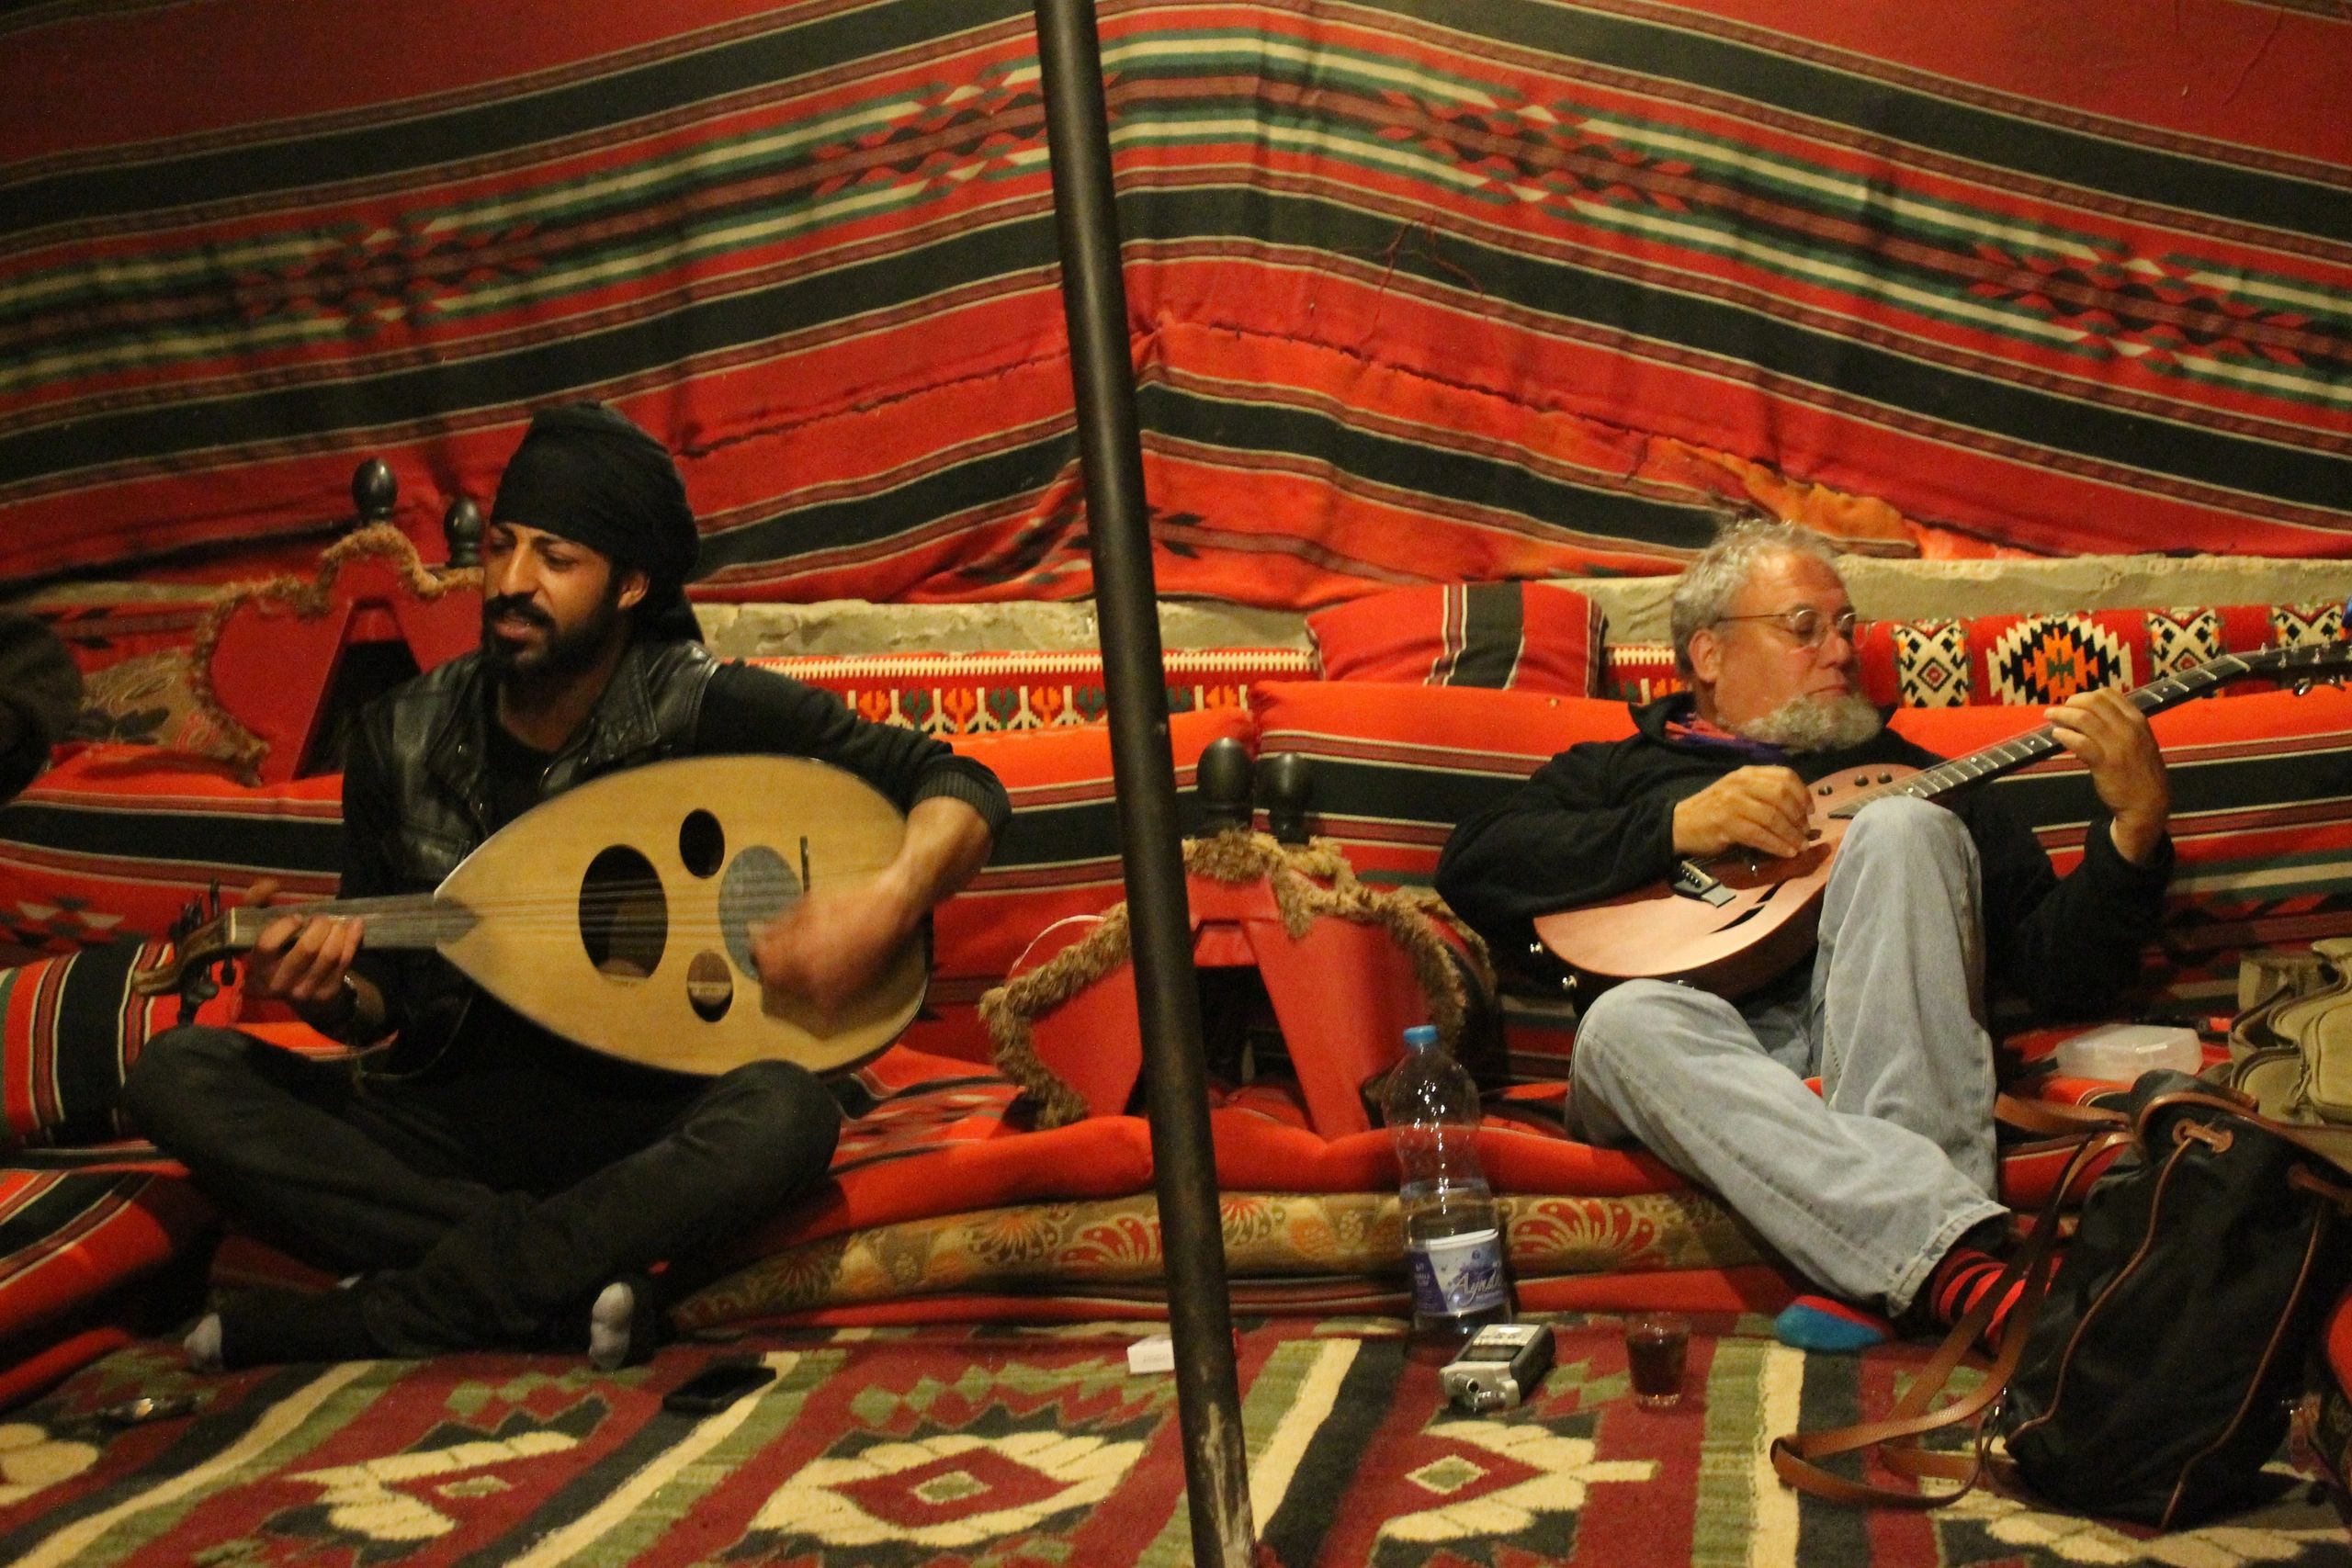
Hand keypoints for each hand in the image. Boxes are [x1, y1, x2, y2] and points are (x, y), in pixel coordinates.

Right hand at [240, 877, 361, 1014]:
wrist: (297, 990)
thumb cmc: (278, 950)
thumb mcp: (261, 927)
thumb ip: (258, 902)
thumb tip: (268, 884)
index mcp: (256, 967)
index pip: (268, 945)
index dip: (285, 926)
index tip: (297, 917)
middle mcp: (277, 983)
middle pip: (306, 949)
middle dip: (320, 925)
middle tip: (321, 918)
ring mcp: (303, 992)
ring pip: (329, 955)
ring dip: (338, 932)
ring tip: (338, 923)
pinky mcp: (326, 994)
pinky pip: (344, 961)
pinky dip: (352, 939)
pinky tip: (355, 926)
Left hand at [750, 880, 918, 1020]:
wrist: (890, 913)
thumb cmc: (849, 903)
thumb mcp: (808, 906)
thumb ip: (780, 925)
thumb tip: (756, 935)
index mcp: (797, 955)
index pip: (764, 965)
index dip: (761, 954)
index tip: (764, 945)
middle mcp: (810, 979)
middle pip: (778, 984)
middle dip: (777, 968)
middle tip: (786, 953)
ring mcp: (830, 991)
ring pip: (798, 994)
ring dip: (796, 980)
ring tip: (809, 960)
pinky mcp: (847, 997)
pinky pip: (821, 1001)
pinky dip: (817, 990)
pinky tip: (826, 972)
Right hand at [1671, 766, 1815, 858]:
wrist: (1680, 824)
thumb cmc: (1713, 810)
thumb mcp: (1738, 792)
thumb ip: (1764, 794)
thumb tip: (1799, 811)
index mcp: (1746, 774)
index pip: (1784, 775)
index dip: (1802, 794)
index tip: (1809, 811)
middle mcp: (1740, 784)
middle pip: (1782, 795)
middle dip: (1798, 816)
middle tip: (1804, 832)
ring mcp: (1732, 803)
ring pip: (1773, 817)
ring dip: (1790, 834)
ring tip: (1800, 846)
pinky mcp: (1726, 824)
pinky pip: (1759, 835)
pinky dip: (1776, 845)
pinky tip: (1785, 852)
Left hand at [2047, 687, 2169, 864]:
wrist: (2148, 803)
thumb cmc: (2139, 771)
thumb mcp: (2138, 741)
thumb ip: (2118, 727)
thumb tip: (2087, 716)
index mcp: (2138, 720)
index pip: (2109, 695)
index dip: (2086, 696)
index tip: (2074, 703)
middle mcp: (2129, 728)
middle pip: (2094, 702)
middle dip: (2072, 702)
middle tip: (2058, 710)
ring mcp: (2118, 745)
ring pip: (2084, 718)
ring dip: (2062, 715)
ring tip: (2051, 718)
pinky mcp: (2105, 762)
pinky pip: (2080, 742)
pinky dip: (2065, 735)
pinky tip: (2057, 735)